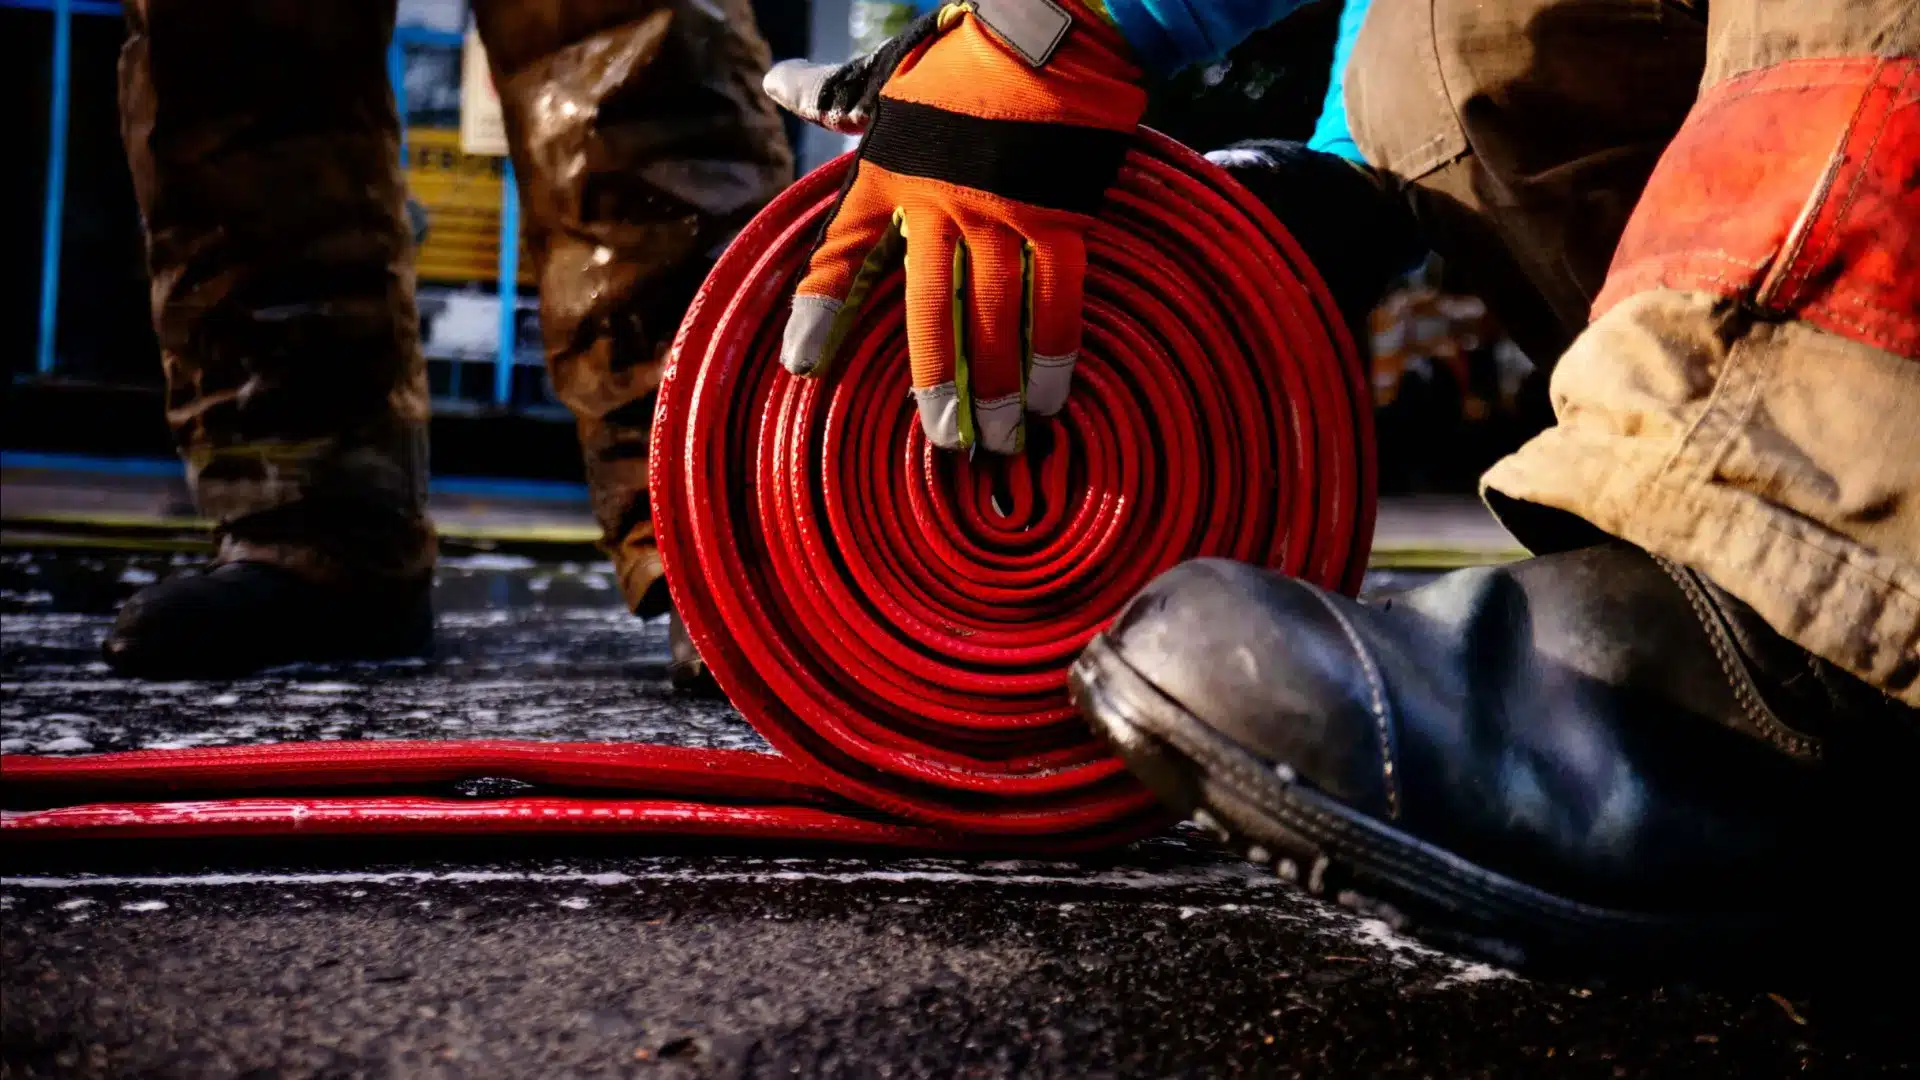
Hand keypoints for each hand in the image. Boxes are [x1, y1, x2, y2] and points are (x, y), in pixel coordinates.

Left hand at [765, 1, 1144, 452]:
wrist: (1046, 24)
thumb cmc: (963, 52)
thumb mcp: (888, 77)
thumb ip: (835, 97)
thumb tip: (777, 82)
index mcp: (887, 175)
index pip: (842, 253)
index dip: (820, 311)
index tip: (802, 363)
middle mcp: (936, 204)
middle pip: (927, 311)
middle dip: (936, 382)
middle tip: (943, 440)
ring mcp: (998, 213)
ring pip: (993, 317)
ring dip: (997, 386)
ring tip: (1002, 438)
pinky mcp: (1057, 213)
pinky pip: (1055, 296)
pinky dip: (1054, 350)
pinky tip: (1053, 395)